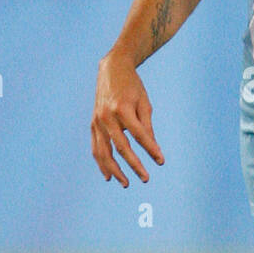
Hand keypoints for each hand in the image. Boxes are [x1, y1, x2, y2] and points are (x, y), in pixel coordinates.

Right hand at [91, 51, 163, 187]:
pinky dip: (102, 162)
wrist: (112, 69)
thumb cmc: (132, 86)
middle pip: (121, 147)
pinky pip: (96, 147)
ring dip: (115, 170)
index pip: (140, 135)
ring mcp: (97, 121)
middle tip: (146, 178)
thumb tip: (152, 148)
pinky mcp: (92, 124)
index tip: (161, 161)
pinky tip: (109, 175)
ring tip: (126, 183)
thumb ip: (147, 126)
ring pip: (104, 152)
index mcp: (122, 109)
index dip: (151, 149)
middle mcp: (107, 116)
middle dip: (134, 165)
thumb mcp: (144, 102)